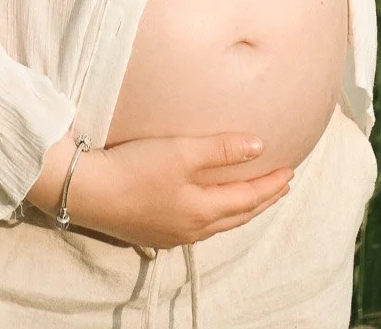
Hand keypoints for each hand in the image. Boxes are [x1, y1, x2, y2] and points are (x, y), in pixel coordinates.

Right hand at [27, 129, 293, 249]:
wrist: (88, 191)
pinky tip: (210, 210)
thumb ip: (222, 149)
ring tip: (253, 198)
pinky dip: (217, 215)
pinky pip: (199, 227)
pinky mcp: (154, 232)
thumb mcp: (182, 150)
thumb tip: (260, 147)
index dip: (272, 185)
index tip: (291, 172)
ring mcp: (173, 234)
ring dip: (241, 209)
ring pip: (219, 224)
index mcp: (203, 210)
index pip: (249, 198)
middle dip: (263, 201)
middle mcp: (193, 228)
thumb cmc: (136, 167)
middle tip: (281, 187)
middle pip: (238, 215)